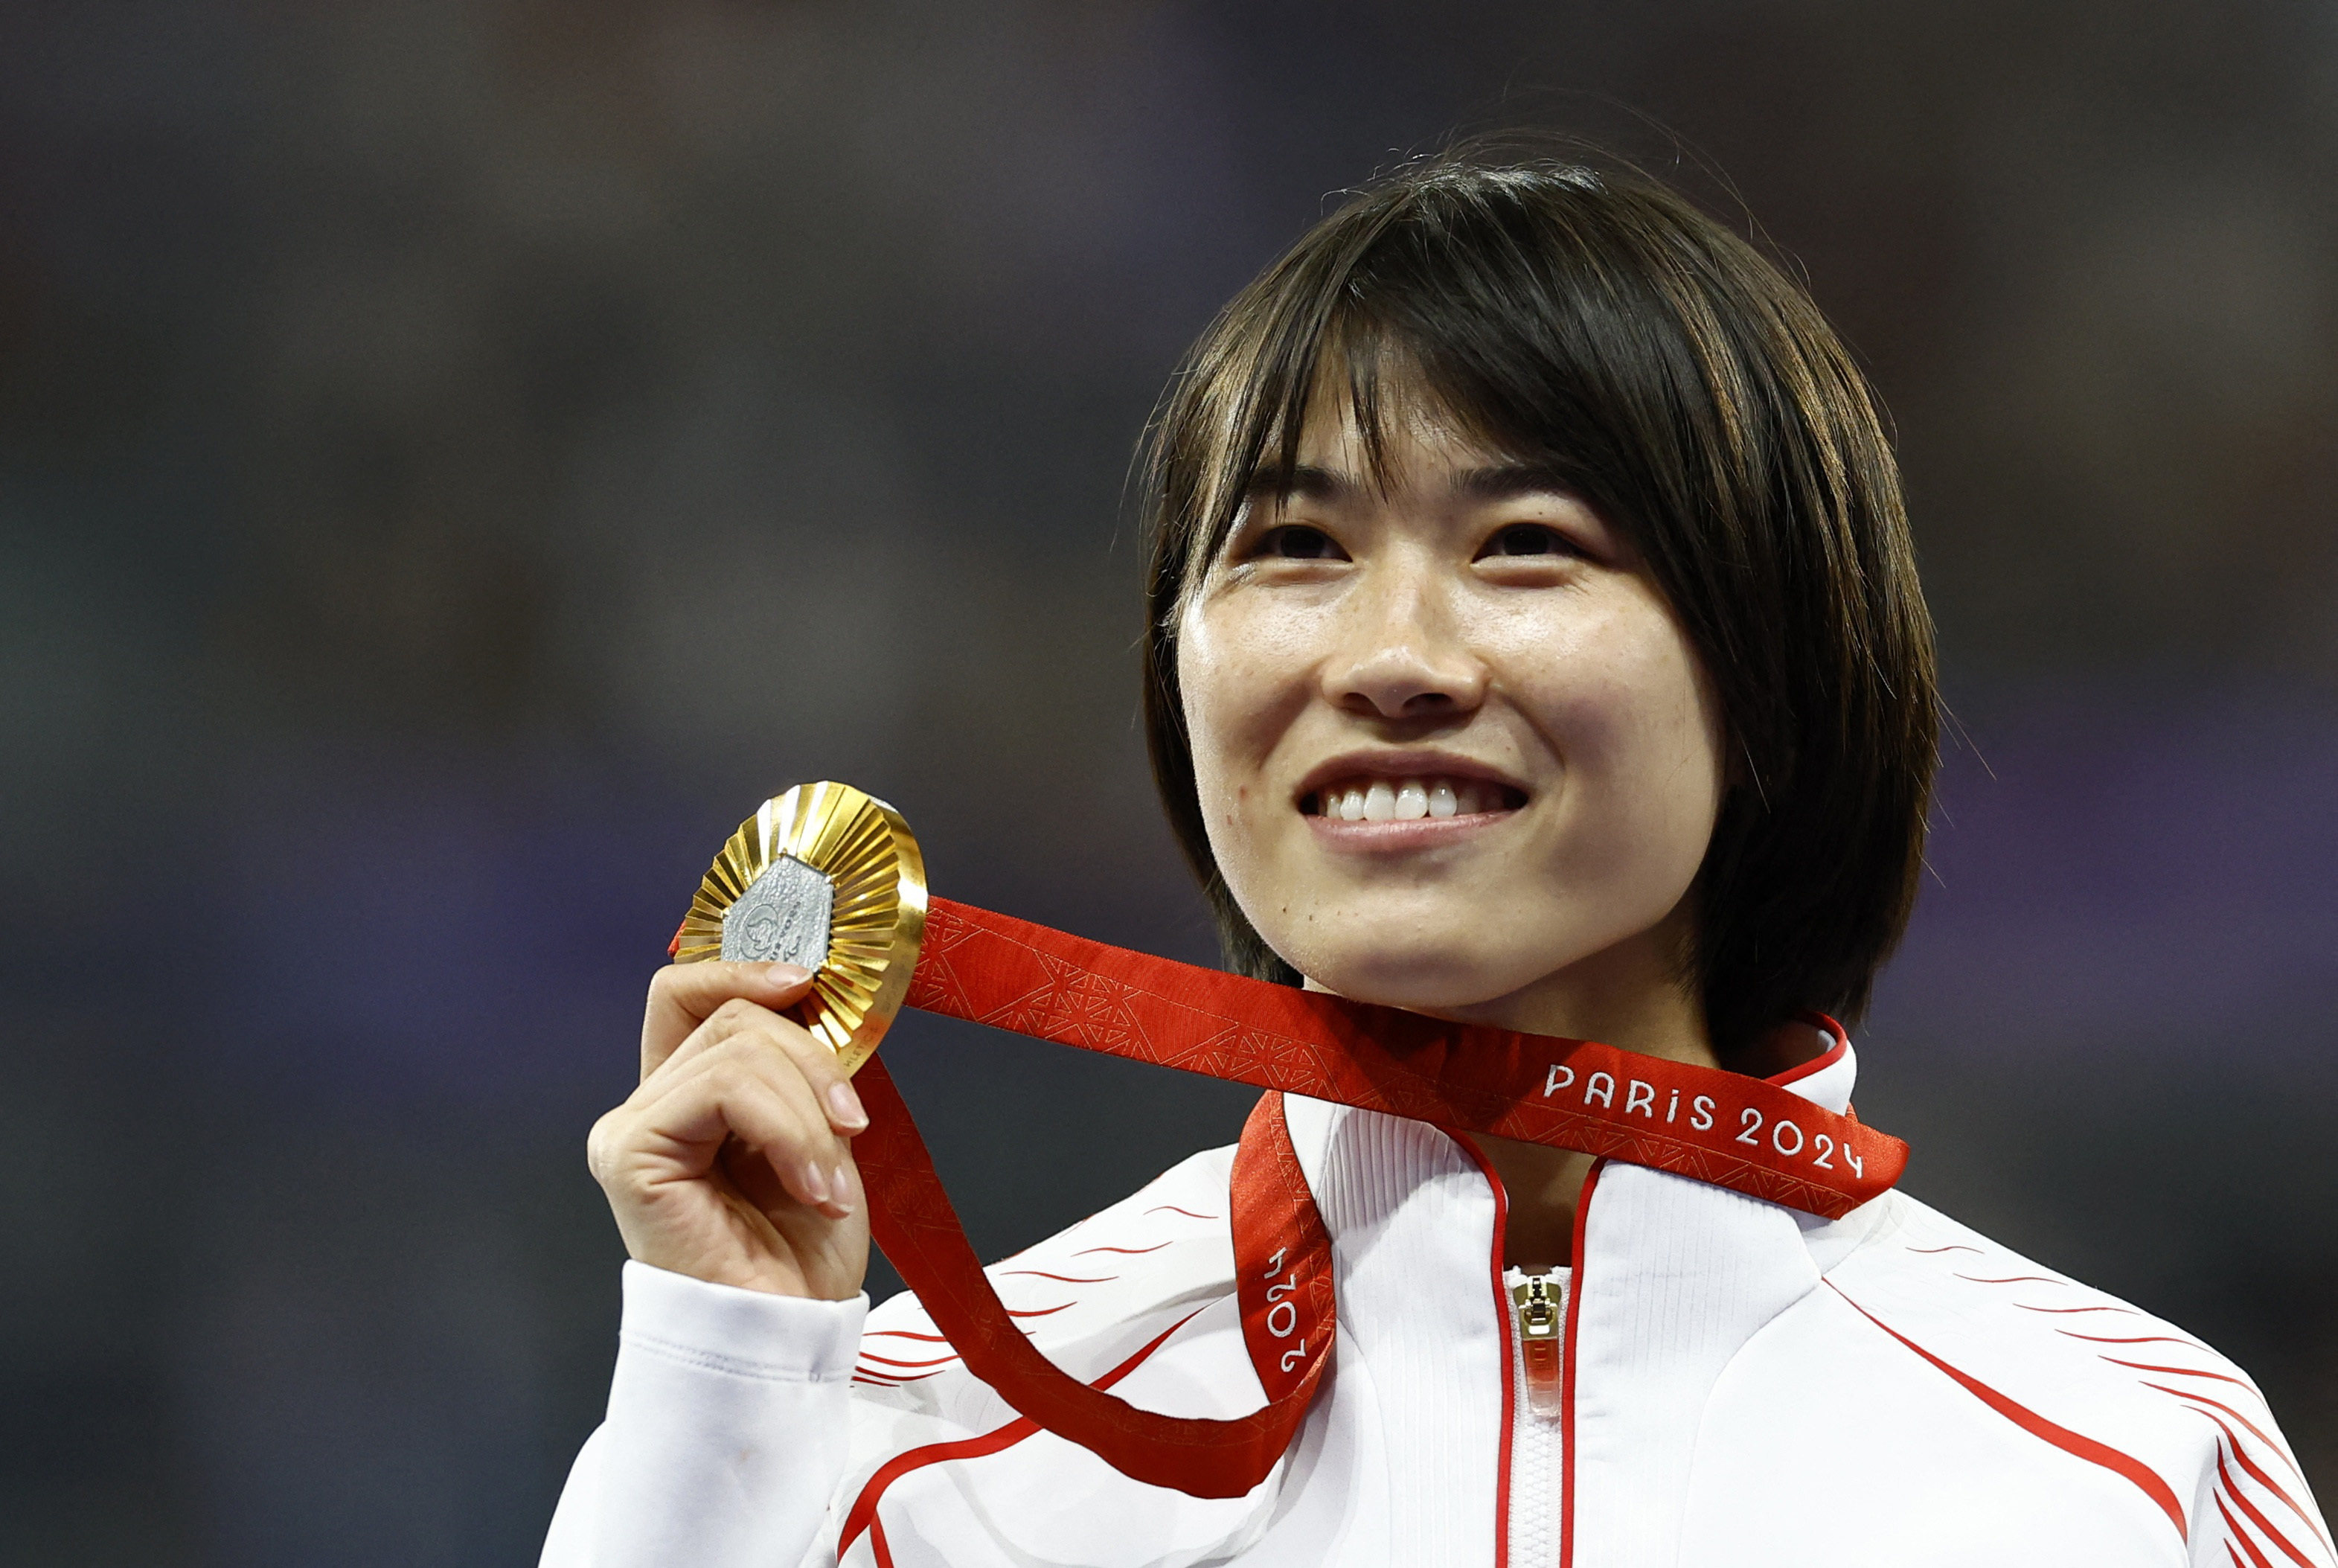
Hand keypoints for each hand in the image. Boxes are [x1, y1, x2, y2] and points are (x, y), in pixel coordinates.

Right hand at [587, 962, 870, 1298]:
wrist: (787, 1336)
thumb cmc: (800, 1254)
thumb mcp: (816, 1133)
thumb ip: (797, 1068)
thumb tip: (811, 991)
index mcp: (686, 1096)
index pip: (687, 993)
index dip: (742, 969)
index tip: (809, 982)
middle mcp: (648, 1106)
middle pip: (732, 1016)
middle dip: (812, 1061)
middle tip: (853, 1128)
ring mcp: (631, 1128)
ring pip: (737, 1048)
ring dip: (808, 1111)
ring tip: (829, 1182)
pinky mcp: (629, 1153)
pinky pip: (724, 1088)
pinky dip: (788, 1129)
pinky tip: (810, 1185)